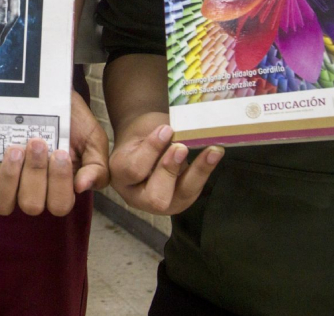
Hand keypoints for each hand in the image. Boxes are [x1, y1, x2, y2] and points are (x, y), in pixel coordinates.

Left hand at [0, 91, 108, 215]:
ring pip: (3, 204)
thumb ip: (96, 166)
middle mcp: (31, 191)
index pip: (59, 206)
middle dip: (35, 174)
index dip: (58, 184)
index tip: (60, 152)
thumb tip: (82, 187)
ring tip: (15, 150)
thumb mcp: (92, 140)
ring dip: (10, 179)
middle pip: (31, 205)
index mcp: (58, 189)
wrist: (49, 93)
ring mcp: (6, 183)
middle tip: (37, 143)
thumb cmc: (72, 120)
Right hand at [109, 116, 223, 214]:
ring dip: (197, 172)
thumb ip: (161, 133)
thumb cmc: (142, 132)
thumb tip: (187, 131)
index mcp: (120, 174)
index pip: (135, 169)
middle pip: (155, 196)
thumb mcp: (145, 128)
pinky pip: (193, 191)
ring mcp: (158, 204)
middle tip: (181, 147)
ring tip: (212, 151)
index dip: (152, 150)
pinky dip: (204, 171)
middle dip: (170, 172)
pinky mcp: (177, 202)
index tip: (166, 129)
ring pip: (181, 196)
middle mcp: (135, 196)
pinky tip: (214, 154)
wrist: (145, 142)